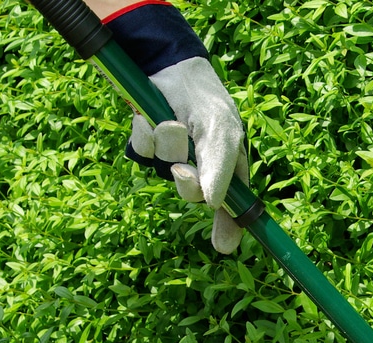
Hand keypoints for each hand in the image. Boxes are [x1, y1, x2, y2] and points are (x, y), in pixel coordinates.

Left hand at [105, 2, 247, 253]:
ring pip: (163, 168)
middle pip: (190, 194)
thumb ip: (218, 169)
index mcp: (226, 166)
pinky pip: (142, 151)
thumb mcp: (221, 132)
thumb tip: (213, 203)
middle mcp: (200, 167)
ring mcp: (172, 157)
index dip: (229, 227)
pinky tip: (149, 118)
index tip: (225, 246)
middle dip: (185, 180)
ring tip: (171, 122)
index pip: (231, 205)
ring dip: (166, 144)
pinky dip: (144, 133)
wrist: (170, 66)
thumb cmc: (206, 100)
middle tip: (183, 168)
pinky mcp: (147, 145)